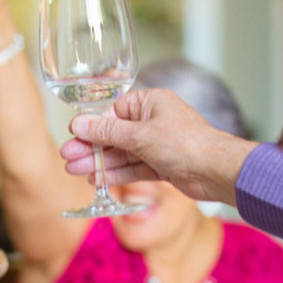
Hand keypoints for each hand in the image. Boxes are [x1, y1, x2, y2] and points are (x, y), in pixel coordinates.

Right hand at [60, 88, 258, 205]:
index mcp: (151, 103)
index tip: (73, 135)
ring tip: (74, 170)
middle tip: (67, 157)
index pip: (113, 112)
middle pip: (113, 135)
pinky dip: (115, 173)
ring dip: (98, 163)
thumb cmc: (185, 144)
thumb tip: (79, 124)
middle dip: (90, 147)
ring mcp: (156, 145)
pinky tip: (96, 179)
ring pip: (120, 153)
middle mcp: (153, 122)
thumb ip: (107, 132)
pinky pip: (131, 168)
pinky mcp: (160, 165)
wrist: (215, 171)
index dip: (92, 125)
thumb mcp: (139, 136)